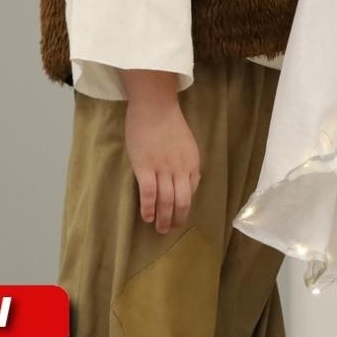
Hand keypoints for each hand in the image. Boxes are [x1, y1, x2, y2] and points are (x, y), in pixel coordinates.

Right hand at [124, 84, 200, 233]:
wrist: (155, 106)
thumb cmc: (168, 122)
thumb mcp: (186, 143)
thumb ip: (186, 161)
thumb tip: (186, 179)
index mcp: (192, 162)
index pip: (192, 190)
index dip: (185, 206)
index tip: (179, 214)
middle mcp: (180, 169)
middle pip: (182, 201)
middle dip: (177, 218)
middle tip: (169, 229)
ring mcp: (163, 168)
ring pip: (166, 201)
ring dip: (163, 218)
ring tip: (159, 229)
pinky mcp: (145, 167)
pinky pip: (149, 193)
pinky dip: (149, 208)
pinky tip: (147, 217)